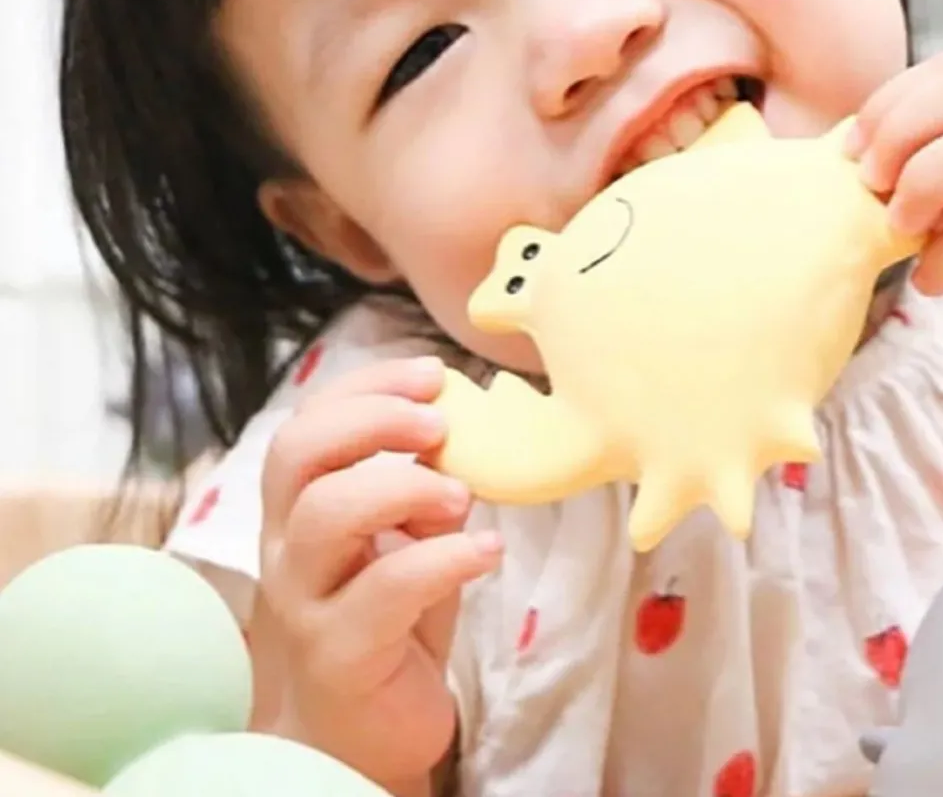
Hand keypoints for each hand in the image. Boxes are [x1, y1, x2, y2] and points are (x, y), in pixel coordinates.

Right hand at [255, 357, 500, 789]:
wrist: (359, 735)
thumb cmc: (387, 620)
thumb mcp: (407, 538)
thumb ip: (423, 488)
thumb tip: (465, 435)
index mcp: (299, 507)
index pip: (308, 422)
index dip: (367, 386)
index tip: (433, 374)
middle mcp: (286, 546)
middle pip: (297, 454)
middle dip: (372, 419)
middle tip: (439, 422)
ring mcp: (304, 601)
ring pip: (326, 514)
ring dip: (403, 485)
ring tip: (462, 495)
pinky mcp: (337, 654)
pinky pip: (383, 590)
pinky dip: (445, 558)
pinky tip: (489, 553)